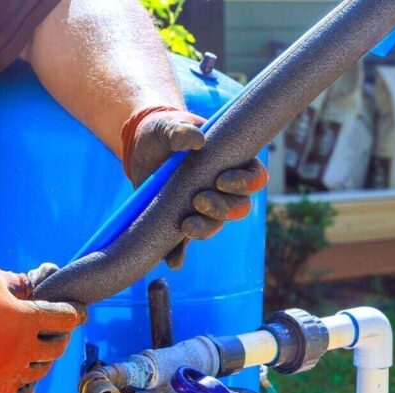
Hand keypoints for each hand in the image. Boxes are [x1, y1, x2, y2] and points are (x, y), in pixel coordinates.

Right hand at [0, 263, 81, 392]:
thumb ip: (21, 285)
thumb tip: (38, 287)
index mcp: (25, 320)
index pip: (66, 319)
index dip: (72, 312)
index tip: (73, 310)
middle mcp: (20, 350)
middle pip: (57, 347)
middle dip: (58, 335)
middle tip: (51, 327)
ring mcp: (4, 373)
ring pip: (40, 371)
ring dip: (41, 358)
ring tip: (30, 347)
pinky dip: (25, 386)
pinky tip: (20, 374)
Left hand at [121, 106, 268, 268]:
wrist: (141, 149)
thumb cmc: (163, 132)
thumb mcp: (168, 128)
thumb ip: (181, 131)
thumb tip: (198, 141)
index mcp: (231, 162)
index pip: (254, 177)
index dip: (245, 182)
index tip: (221, 180)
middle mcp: (222, 190)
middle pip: (239, 207)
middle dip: (223, 208)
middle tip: (199, 200)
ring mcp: (202, 208)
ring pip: (216, 225)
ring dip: (205, 229)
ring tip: (186, 224)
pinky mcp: (180, 221)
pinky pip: (184, 243)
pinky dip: (180, 254)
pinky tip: (174, 261)